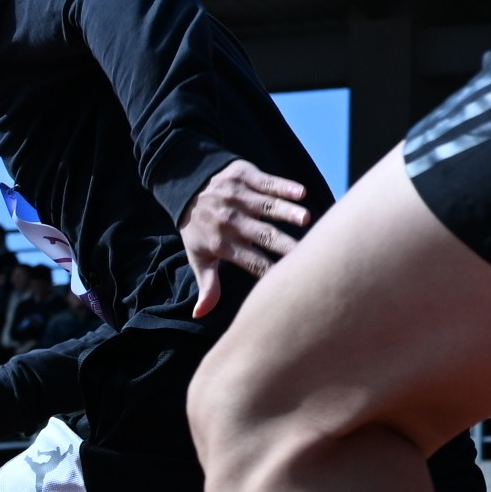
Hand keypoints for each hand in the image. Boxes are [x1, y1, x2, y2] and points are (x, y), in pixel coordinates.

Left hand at [179, 157, 313, 315]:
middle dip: (283, 244)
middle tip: (306, 253)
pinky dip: (282, 186)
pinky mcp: (243, 176)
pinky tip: (301, 192)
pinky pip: (265, 182)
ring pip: (265, 206)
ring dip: (285, 211)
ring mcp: (237, 197)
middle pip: (262, 235)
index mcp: (222, 243)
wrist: (185, 185)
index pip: (252, 261)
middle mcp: (230, 221)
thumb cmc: (199, 228)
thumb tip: (200, 315)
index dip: (271, 270)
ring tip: (305, 219)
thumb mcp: (199, 257)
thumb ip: (208, 285)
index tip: (293, 280)